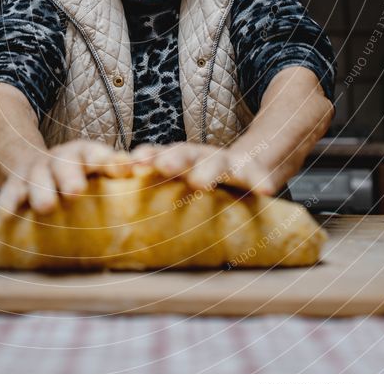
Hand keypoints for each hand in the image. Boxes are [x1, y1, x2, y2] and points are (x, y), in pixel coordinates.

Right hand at [0, 139, 131, 215]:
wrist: (30, 161)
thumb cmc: (76, 173)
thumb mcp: (94, 166)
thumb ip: (117, 170)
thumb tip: (146, 174)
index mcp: (84, 154)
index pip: (97, 154)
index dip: (110, 161)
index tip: (124, 170)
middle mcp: (59, 160)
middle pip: (65, 165)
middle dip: (70, 176)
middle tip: (76, 191)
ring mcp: (35, 171)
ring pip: (37, 179)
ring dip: (41, 192)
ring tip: (46, 207)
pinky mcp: (13, 184)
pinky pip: (8, 194)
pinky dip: (6, 204)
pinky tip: (4, 217)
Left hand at [130, 142, 275, 195]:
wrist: (244, 165)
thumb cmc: (199, 180)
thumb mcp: (177, 183)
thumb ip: (153, 196)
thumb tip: (118, 230)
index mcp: (176, 160)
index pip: (157, 156)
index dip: (145, 159)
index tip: (129, 165)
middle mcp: (198, 157)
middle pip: (183, 154)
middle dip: (172, 159)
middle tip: (163, 167)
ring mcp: (224, 161)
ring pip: (215, 162)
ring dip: (207, 170)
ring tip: (200, 183)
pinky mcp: (249, 171)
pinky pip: (255, 176)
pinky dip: (259, 181)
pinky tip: (265, 191)